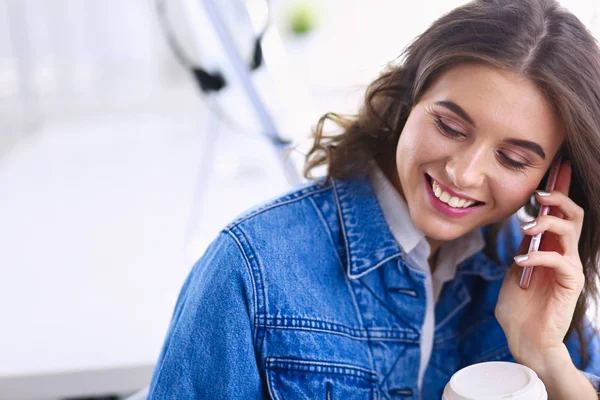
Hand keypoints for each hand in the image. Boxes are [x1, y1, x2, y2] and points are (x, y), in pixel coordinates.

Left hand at [495, 162, 584, 372]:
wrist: (522, 336)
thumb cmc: (517, 305)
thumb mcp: (516, 268)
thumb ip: (523, 247)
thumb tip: (523, 224)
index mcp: (550, 246)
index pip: (559, 213)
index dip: (560, 189)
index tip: (557, 166)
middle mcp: (563, 252)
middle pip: (574, 214)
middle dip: (559, 198)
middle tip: (539, 194)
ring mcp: (569, 266)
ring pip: (571, 230)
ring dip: (548, 223)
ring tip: (526, 228)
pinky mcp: (570, 282)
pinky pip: (560, 260)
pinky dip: (538, 256)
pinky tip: (520, 261)